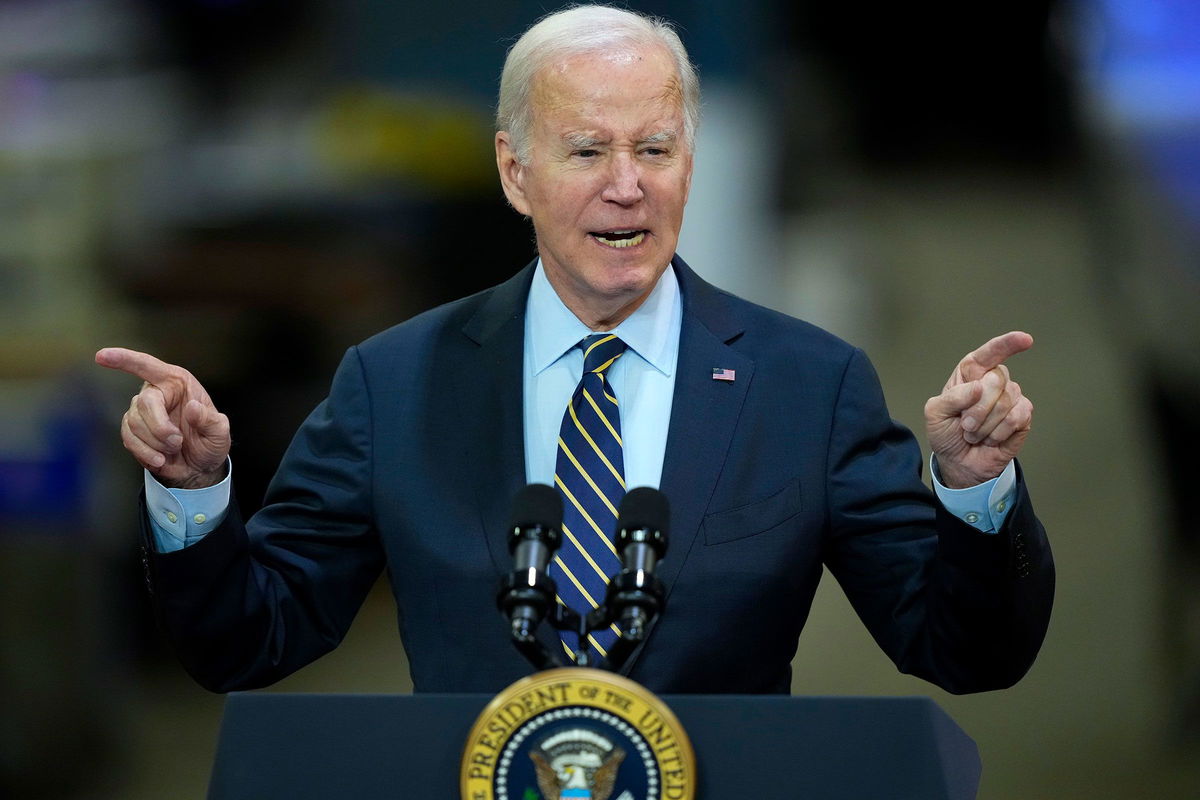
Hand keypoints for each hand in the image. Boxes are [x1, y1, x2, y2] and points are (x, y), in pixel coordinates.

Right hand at [95, 347, 230, 488]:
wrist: (199, 467)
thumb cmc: (210, 443)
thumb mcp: (220, 433)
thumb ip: (210, 420)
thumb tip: (193, 407)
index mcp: (177, 382)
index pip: (148, 366)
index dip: (125, 360)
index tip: (102, 356)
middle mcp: (156, 393)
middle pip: (143, 403)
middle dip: (159, 428)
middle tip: (177, 442)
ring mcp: (142, 412)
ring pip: (134, 423)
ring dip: (155, 442)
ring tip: (173, 450)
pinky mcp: (133, 430)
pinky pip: (129, 438)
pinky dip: (145, 452)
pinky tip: (160, 459)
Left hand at [924, 332, 1033, 487]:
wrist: (958, 463)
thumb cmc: (946, 434)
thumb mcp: (935, 414)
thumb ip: (951, 398)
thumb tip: (977, 387)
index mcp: (970, 374)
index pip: (989, 353)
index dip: (1007, 344)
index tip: (1026, 340)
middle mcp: (993, 382)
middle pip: (996, 380)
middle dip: (977, 408)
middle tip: (965, 425)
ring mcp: (1010, 398)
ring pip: (1007, 402)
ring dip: (985, 425)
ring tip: (975, 433)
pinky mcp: (1023, 417)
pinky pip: (1018, 418)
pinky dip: (999, 432)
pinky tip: (991, 439)